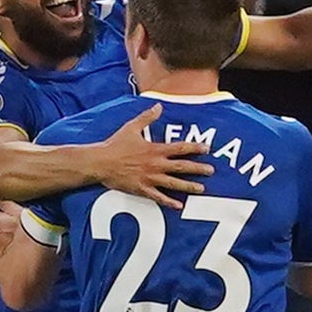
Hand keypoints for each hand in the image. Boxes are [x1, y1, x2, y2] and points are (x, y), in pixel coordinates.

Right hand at [89, 104, 214, 207]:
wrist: (100, 162)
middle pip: (182, 167)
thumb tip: (158, 106)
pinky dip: (169, 201)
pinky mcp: (142, 189)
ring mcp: (149, 178)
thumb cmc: (115, 145)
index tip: (207, 149)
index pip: (180, 148)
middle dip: (198, 169)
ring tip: (201, 189)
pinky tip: (178, 205)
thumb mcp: (131, 127)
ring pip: (174, 183)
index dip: (195, 148)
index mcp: (155, 149)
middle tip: (211, 171)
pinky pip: (158, 197)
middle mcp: (155, 164)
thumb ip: (147, 117)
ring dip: (189, 186)